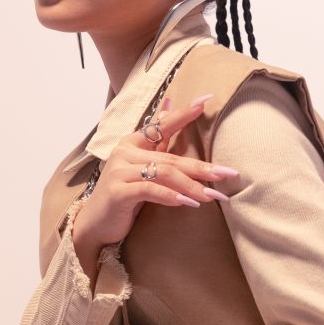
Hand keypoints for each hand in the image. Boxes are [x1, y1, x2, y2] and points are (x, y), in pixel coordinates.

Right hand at [72, 92, 239, 251]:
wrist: (96, 223)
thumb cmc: (124, 193)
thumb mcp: (142, 166)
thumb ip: (158, 141)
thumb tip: (170, 105)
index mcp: (132, 142)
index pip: (162, 125)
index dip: (183, 114)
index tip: (205, 101)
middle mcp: (124, 152)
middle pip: (170, 157)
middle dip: (202, 167)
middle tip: (227, 174)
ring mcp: (119, 171)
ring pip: (163, 173)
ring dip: (191, 185)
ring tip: (211, 196)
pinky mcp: (117, 192)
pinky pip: (149, 190)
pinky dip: (171, 196)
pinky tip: (188, 203)